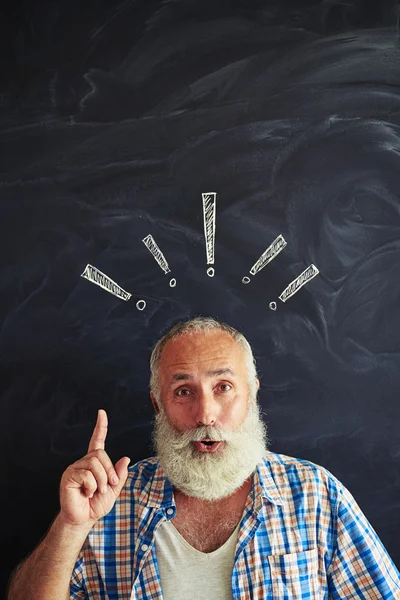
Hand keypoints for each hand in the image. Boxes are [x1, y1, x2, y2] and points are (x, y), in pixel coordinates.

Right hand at [59, 409, 129, 527]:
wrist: (84, 519)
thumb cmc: (97, 504)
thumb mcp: (114, 489)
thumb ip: (119, 475)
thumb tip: (125, 458)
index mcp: (95, 462)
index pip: (98, 440)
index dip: (101, 426)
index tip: (102, 413)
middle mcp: (84, 462)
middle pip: (100, 454)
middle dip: (109, 471)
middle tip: (108, 486)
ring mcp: (75, 468)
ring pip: (95, 464)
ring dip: (101, 481)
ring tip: (96, 491)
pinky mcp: (69, 476)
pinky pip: (86, 475)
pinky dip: (92, 486)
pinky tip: (86, 493)